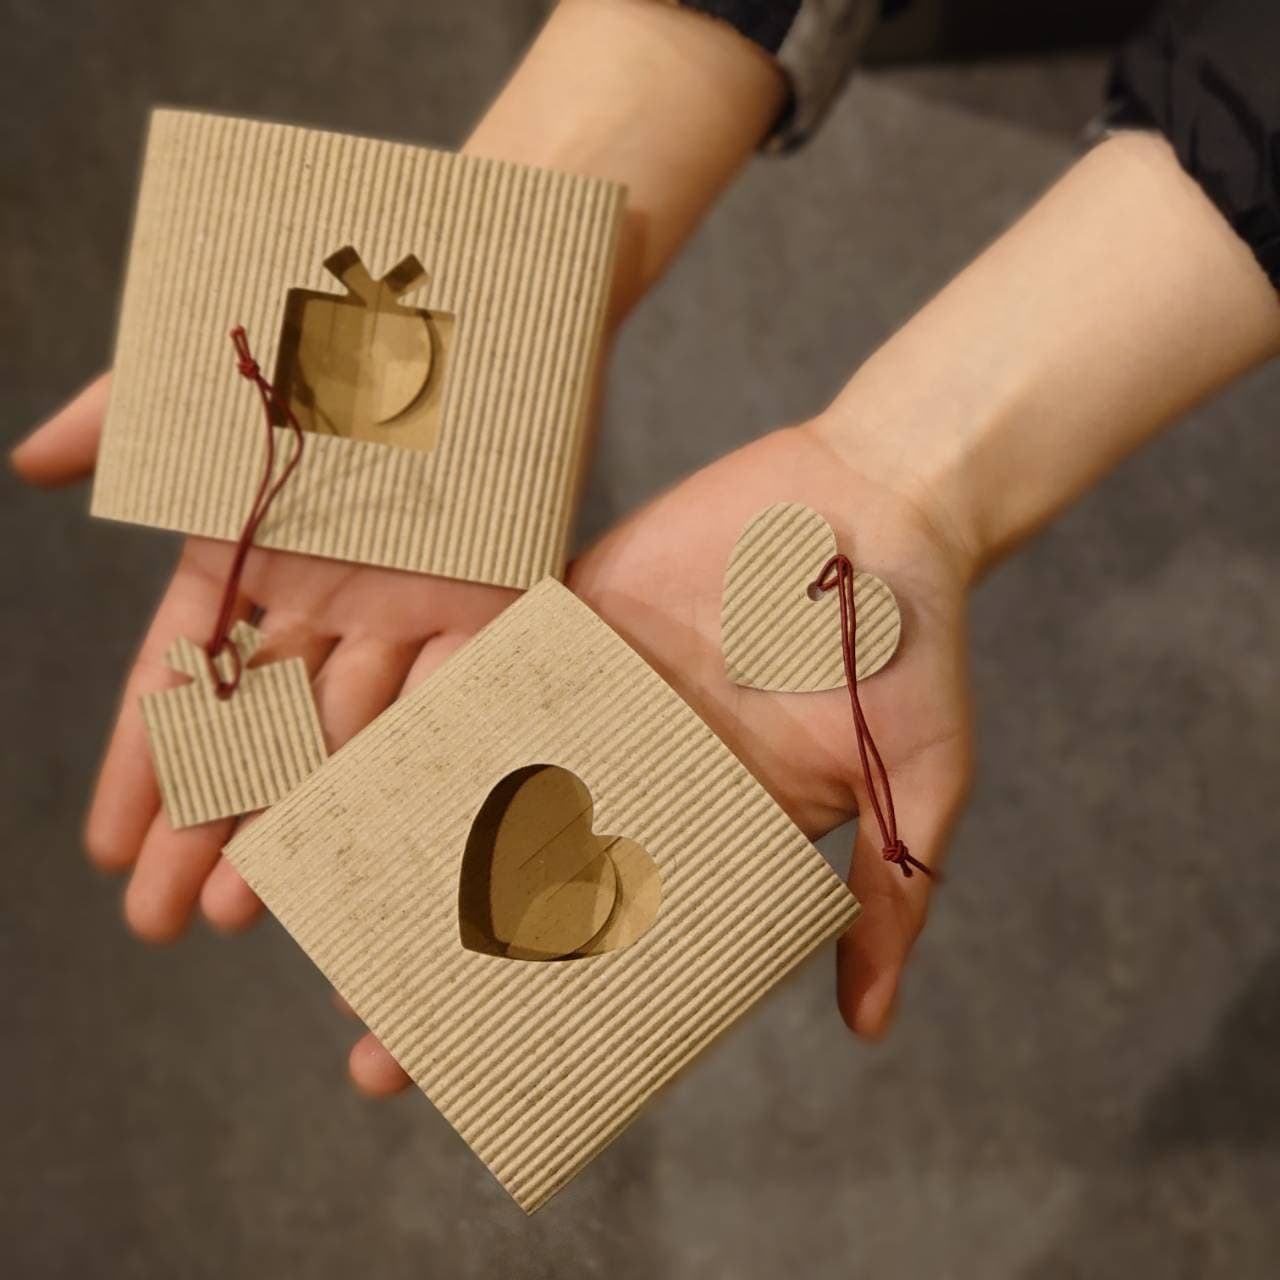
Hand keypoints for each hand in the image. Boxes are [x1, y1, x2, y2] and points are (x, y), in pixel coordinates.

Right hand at [11, 0, 783, 949]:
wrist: (483, 284)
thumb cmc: (340, 315)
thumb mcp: (218, 366)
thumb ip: (127, 419)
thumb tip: (25, 468)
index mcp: (254, 550)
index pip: (182, 681)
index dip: (144, 768)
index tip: (108, 851)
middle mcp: (329, 597)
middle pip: (258, 734)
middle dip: (208, 828)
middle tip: (164, 927)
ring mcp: (411, 608)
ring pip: (346, 739)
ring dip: (299, 823)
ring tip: (253, 913)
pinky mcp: (499, 604)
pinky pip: (454, 701)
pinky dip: (416, 771)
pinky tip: (383, 845)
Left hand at [343, 420, 974, 1093]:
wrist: (885, 499)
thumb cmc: (917, 644)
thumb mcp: (917, 784)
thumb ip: (886, 896)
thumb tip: (869, 1027)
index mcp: (711, 825)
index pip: (611, 937)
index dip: (539, 1007)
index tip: (462, 1075)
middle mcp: (642, 769)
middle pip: (526, 875)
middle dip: (444, 948)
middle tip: (363, 1020)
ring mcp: (601, 694)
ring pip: (486, 781)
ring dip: (408, 840)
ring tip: (325, 903)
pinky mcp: (576, 613)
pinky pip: (489, 666)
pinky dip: (426, 711)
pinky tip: (355, 765)